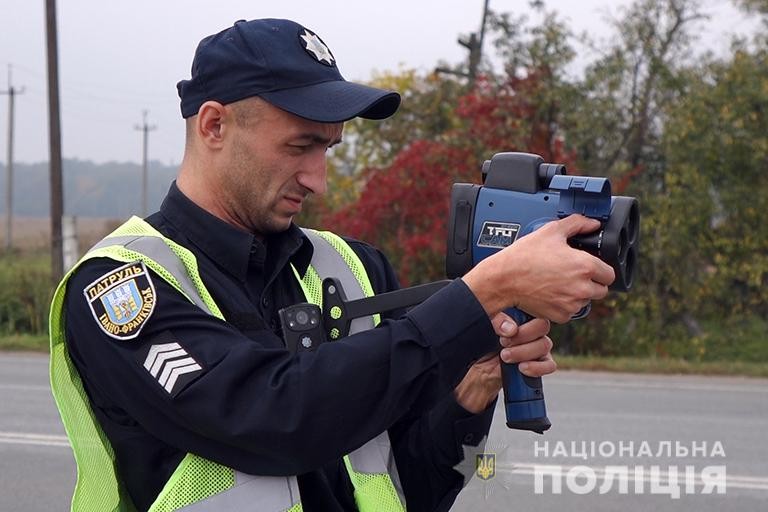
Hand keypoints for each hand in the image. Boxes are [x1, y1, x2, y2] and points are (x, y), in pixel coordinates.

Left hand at [454, 313, 554, 413]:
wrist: (480, 369)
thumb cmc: (482, 343)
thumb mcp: (483, 328)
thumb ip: (496, 322)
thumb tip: (511, 328)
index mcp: (520, 315)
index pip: (534, 309)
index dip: (522, 319)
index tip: (505, 330)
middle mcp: (532, 329)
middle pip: (542, 326)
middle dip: (522, 336)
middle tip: (503, 343)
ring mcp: (538, 346)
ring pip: (545, 344)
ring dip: (524, 352)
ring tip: (505, 356)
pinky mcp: (540, 363)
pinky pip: (550, 364)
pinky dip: (537, 367)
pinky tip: (522, 368)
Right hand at [462, 214, 615, 322]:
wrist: (503, 279)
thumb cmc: (524, 255)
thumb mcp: (551, 231)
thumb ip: (577, 224)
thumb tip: (592, 223)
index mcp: (585, 266)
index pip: (610, 275)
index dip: (601, 269)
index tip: (591, 267)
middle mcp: (582, 288)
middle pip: (601, 290)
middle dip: (592, 283)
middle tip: (573, 274)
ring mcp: (571, 304)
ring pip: (585, 301)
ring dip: (578, 294)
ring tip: (559, 282)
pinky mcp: (560, 316)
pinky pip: (570, 312)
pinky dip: (564, 305)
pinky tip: (551, 292)